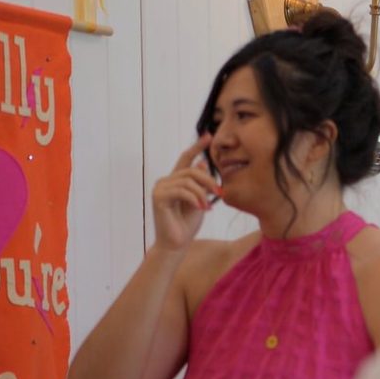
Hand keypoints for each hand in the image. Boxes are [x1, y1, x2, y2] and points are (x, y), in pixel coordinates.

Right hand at [152, 136, 221, 251]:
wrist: (177, 243)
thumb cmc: (188, 224)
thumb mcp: (200, 200)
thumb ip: (201, 184)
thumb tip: (203, 164)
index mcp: (176, 180)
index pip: (186, 158)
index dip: (196, 146)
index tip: (208, 135)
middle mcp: (166, 181)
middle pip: (191, 170)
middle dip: (209, 181)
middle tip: (220, 192)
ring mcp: (160, 188)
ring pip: (188, 181)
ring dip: (202, 194)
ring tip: (208, 206)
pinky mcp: (159, 197)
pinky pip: (181, 191)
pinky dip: (194, 199)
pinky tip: (202, 208)